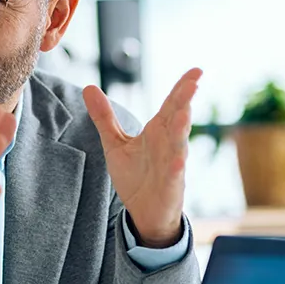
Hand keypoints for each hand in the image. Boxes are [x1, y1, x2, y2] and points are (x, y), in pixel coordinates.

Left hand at [83, 69, 201, 246]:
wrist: (143, 212)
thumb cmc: (135, 176)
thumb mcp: (115, 143)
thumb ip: (104, 117)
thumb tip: (88, 87)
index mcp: (157, 131)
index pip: (172, 104)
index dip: (182, 87)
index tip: (196, 71)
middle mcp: (168, 144)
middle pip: (178, 117)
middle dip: (185, 100)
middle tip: (194, 81)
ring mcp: (172, 164)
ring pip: (179, 144)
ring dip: (182, 129)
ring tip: (183, 114)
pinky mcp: (170, 185)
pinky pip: (174, 175)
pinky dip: (176, 167)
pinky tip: (178, 160)